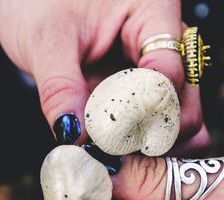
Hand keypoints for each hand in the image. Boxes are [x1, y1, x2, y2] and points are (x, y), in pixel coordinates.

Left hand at [0, 0, 209, 152]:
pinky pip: (161, 125)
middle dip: (149, 139)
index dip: (140, 114)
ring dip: (150, 148)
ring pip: (180, 122)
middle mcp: (168, 43)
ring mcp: (161, 70)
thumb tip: (74, 138)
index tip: (109, 140)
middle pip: (184, 106)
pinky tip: (118, 156)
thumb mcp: (45, 39)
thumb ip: (60, 88)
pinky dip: (144, 147)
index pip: (167, 74)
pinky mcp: (147, 91)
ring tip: (112, 161)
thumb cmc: (43, 3)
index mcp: (153, 12)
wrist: (39, 2)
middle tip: (109, 160)